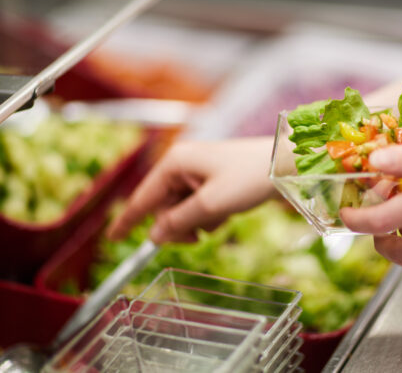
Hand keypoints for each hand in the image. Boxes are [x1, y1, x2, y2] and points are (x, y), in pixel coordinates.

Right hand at [107, 137, 274, 243]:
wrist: (288, 165)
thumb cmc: (250, 176)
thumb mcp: (211, 204)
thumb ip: (179, 222)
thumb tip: (155, 235)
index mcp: (176, 162)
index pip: (143, 197)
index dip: (128, 220)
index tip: (113, 238)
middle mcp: (183, 164)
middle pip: (164, 207)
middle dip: (177, 226)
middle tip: (196, 239)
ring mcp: (199, 172)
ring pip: (183, 210)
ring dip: (196, 223)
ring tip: (218, 220)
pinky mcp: (214, 180)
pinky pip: (200, 206)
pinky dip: (209, 216)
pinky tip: (227, 213)